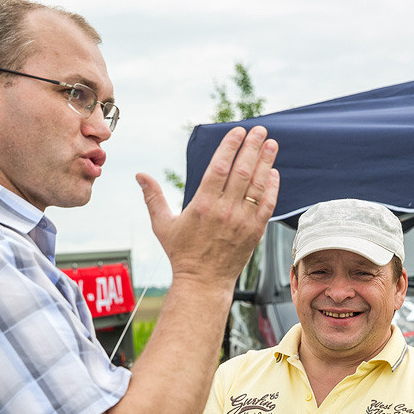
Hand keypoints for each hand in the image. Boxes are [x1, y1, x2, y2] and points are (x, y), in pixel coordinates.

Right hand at [136, 125, 278, 285]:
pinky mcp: (255, 232)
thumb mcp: (162, 225)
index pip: (220, 167)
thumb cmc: (182, 253)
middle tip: (260, 130)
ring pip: (258, 185)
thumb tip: (139, 175)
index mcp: (202, 205)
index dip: (231, 146)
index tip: (239, 131)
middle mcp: (225, 211)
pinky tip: (274, 173)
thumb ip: (153, 197)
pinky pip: (267, 205)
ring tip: (271, 144)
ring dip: (266, 162)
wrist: (203, 282)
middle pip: (242, 171)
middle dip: (253, 147)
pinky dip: (272, 187)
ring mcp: (242, 221)